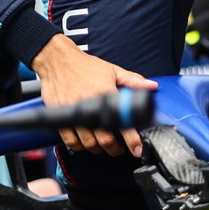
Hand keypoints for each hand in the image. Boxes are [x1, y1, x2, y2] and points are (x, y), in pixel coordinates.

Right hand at [31, 34, 156, 156]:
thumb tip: (152, 86)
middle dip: (115, 148)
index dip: (131, 139)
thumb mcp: (111, 70)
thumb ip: (132, 80)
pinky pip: (70, 141)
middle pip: (104, 139)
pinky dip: (79, 146)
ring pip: (88, 143)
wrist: (57, 60)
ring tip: (103, 146)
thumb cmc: (84, 65)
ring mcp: (73, 113)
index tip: (137, 149)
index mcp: (104, 94)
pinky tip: (84, 142)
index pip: (121, 122)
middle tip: (119, 148)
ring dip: (98, 149)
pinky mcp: (60, 116)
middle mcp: (89, 106)